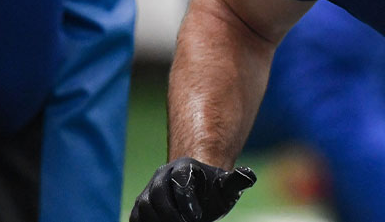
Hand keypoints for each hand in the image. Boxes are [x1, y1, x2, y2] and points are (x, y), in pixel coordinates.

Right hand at [130, 157, 255, 221]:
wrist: (197, 193)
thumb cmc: (213, 190)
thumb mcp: (227, 186)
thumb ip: (236, 182)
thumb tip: (249, 175)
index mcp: (184, 167)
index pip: (180, 181)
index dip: (186, 199)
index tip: (198, 217)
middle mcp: (162, 176)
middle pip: (157, 194)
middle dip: (170, 214)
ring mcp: (149, 191)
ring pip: (143, 206)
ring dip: (158, 221)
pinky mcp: (141, 207)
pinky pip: (136, 218)